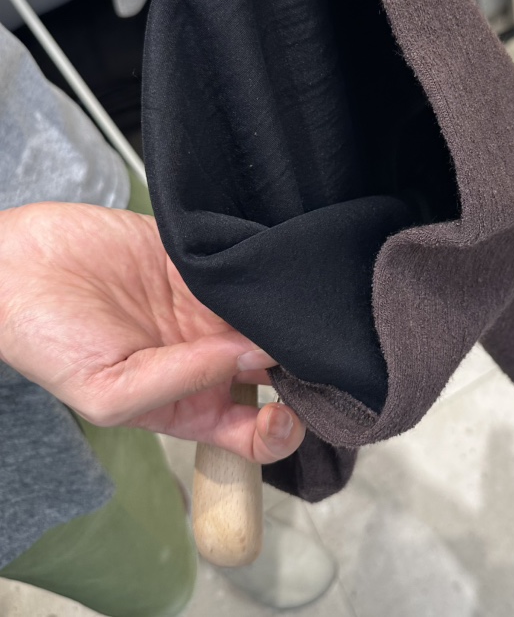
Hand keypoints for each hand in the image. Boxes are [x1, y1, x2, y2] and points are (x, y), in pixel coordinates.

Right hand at [0, 202, 304, 463]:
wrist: (16, 267)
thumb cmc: (50, 342)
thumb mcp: (111, 391)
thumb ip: (183, 381)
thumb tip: (255, 357)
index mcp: (190, 404)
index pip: (254, 431)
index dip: (282, 429)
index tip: (285, 412)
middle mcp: (210, 358)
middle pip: (279, 371)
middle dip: (301, 365)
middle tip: (303, 350)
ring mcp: (213, 309)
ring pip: (273, 318)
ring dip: (289, 316)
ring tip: (291, 307)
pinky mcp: (208, 263)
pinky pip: (252, 270)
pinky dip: (269, 273)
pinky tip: (275, 272)